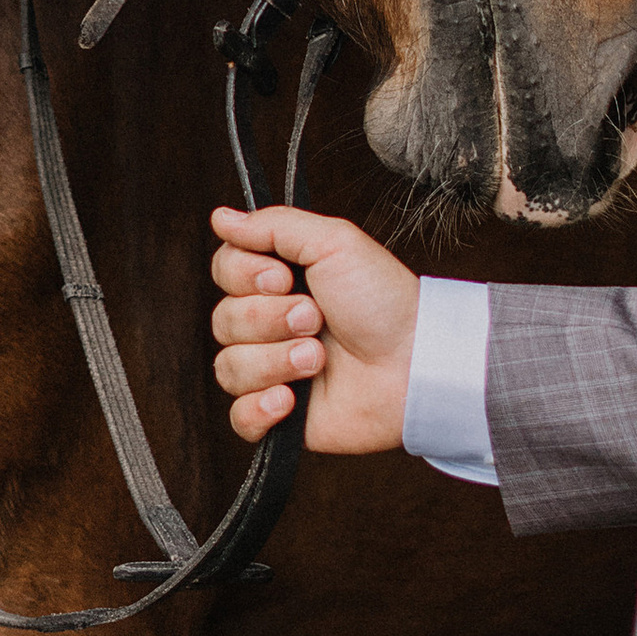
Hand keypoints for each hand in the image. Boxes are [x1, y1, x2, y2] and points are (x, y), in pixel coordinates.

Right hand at [208, 205, 420, 455]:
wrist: (415, 364)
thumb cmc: (385, 302)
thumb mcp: (334, 242)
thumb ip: (274, 225)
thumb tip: (221, 217)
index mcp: (279, 282)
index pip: (224, 271)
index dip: (245, 275)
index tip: (284, 277)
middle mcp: (271, 326)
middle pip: (223, 320)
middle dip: (271, 319)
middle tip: (316, 318)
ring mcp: (274, 372)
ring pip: (229, 367)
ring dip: (276, 360)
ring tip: (318, 358)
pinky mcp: (281, 417)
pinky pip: (240, 419)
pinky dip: (260, 408)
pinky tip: (291, 398)